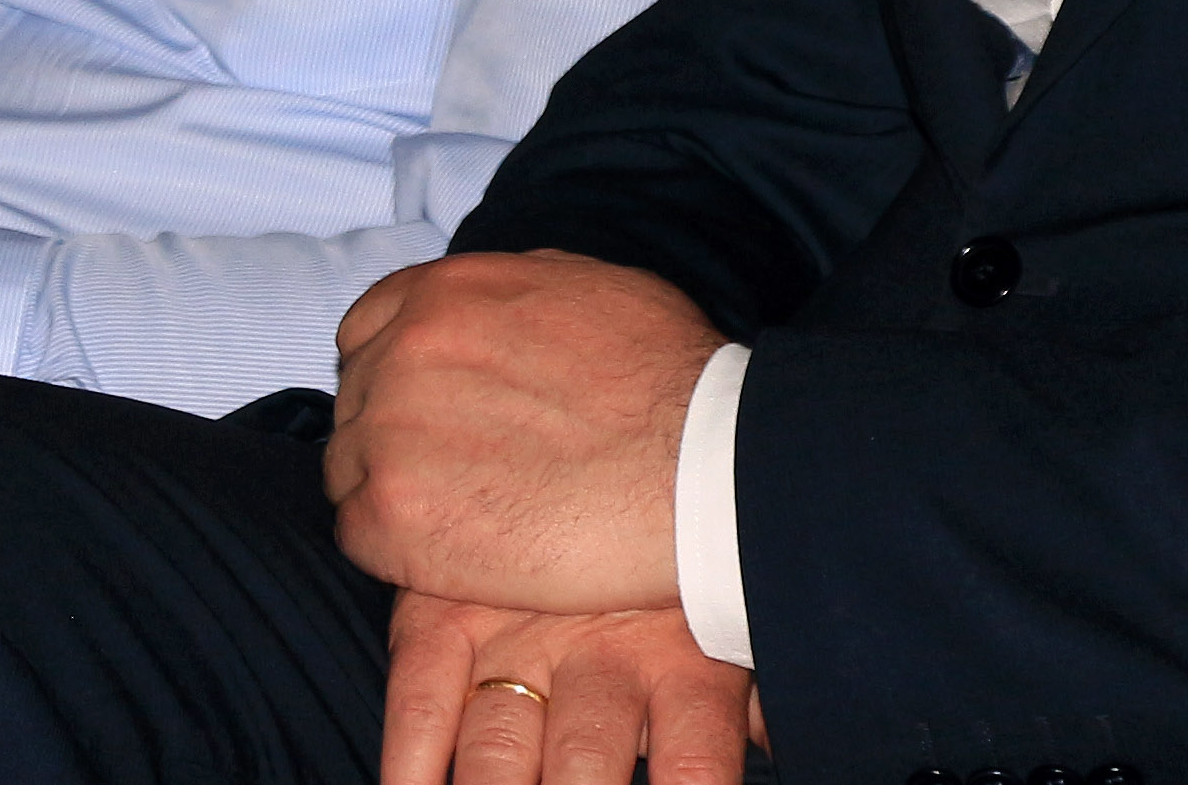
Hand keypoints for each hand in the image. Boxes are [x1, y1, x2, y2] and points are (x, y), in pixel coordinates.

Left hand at [329, 250, 723, 614]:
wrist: (701, 471)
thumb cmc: (668, 380)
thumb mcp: (585, 287)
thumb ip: (509, 293)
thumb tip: (486, 309)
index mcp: (442, 293)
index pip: (367, 330)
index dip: (394, 374)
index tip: (428, 410)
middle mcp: (401, 351)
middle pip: (355, 402)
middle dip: (395, 435)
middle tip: (454, 475)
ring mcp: (390, 434)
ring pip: (349, 470)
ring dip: (393, 492)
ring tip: (463, 519)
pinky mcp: (395, 518)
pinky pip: (358, 537)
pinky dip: (396, 551)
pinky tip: (455, 556)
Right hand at [382, 595, 757, 784]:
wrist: (613, 436)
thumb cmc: (672, 571)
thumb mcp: (725, 631)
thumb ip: (753, 700)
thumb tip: (777, 742)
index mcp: (687, 670)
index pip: (697, 769)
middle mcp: (602, 659)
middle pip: (585, 769)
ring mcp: (518, 637)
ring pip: (499, 751)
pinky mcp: (446, 616)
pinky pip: (420, 696)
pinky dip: (409, 758)